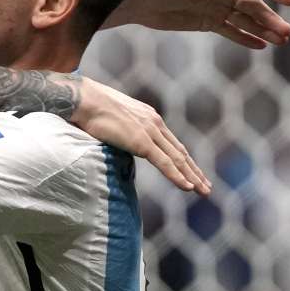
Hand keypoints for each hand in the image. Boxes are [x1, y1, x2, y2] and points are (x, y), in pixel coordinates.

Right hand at [74, 77, 210, 194]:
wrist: (83, 99)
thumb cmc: (90, 107)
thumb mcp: (113, 117)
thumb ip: (122, 129)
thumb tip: (117, 138)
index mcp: (148, 116)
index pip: (172, 143)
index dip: (184, 159)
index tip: (193, 171)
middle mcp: (154, 122)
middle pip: (180, 152)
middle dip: (194, 170)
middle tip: (206, 186)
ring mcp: (150, 132)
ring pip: (177, 159)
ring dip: (192, 177)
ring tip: (203, 191)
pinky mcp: (142, 142)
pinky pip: (165, 163)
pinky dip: (178, 176)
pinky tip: (188, 187)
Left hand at [112, 0, 289, 48]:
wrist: (141, 2)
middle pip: (252, 6)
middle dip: (270, 19)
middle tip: (286, 34)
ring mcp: (216, 7)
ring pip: (245, 20)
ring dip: (263, 30)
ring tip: (281, 41)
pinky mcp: (208, 22)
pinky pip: (231, 31)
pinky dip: (246, 38)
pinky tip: (261, 45)